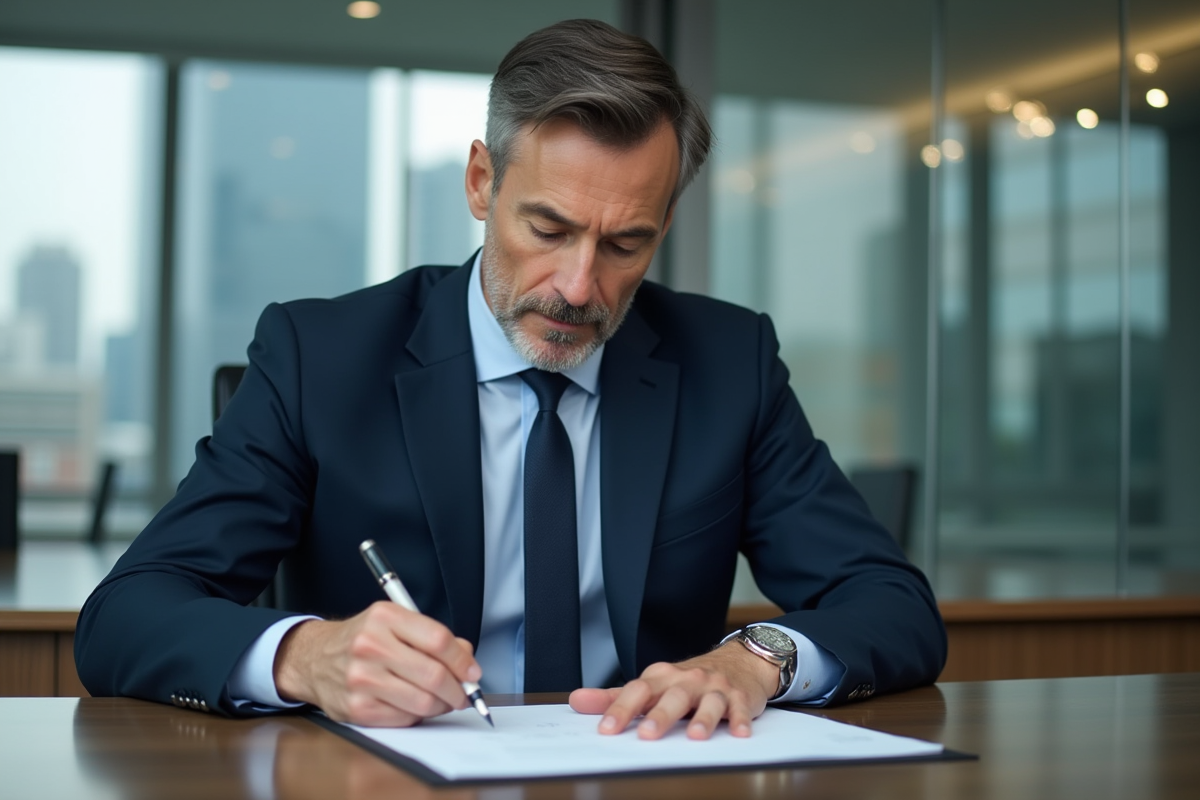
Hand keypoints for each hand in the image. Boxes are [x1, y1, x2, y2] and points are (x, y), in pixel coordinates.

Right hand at [272, 601, 480, 726]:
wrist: (314, 659)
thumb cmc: (363, 639)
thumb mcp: (394, 622)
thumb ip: (432, 637)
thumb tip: (467, 660)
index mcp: (385, 618)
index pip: (438, 640)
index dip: (462, 660)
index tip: (473, 672)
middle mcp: (370, 646)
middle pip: (433, 674)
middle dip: (457, 689)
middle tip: (463, 693)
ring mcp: (361, 679)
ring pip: (422, 702)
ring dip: (441, 705)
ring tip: (442, 700)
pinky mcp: (357, 708)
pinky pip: (404, 719)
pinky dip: (418, 715)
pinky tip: (414, 705)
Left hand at [568, 642, 778, 739]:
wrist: (737, 662)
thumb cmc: (688, 680)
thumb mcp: (652, 684)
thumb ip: (615, 697)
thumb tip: (578, 701)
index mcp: (661, 678)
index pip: (637, 691)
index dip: (621, 709)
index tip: (607, 729)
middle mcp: (687, 680)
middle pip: (673, 696)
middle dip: (660, 715)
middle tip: (647, 735)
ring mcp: (714, 688)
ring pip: (708, 701)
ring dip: (702, 719)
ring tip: (694, 737)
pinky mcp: (739, 697)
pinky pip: (740, 708)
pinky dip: (741, 720)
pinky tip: (739, 733)